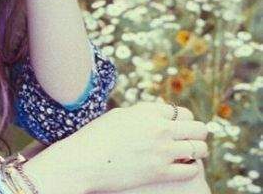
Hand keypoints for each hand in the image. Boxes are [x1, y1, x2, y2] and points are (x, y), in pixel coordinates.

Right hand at [23, 101, 209, 193]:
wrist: (83, 161)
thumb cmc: (95, 137)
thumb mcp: (118, 116)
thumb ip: (141, 114)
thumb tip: (158, 116)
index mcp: (147, 111)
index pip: (181, 111)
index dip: (183, 120)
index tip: (180, 127)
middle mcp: (159, 128)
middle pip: (198, 127)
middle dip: (197, 133)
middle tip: (191, 140)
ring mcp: (162, 150)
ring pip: (199, 148)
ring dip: (197, 151)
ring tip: (189, 154)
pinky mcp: (161, 172)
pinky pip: (191, 169)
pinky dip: (190, 168)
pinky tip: (181, 167)